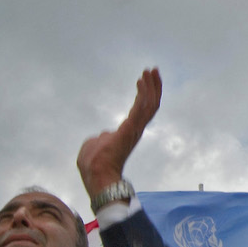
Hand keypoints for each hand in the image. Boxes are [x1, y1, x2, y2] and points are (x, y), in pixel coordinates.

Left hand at [77, 68, 161, 197]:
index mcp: (128, 132)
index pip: (141, 110)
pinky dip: (143, 94)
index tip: (143, 79)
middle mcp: (136, 130)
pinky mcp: (130, 129)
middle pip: (151, 105)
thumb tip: (103, 135)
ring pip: (149, 105)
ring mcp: (134, 130)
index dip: (145, 94)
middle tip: (153, 70)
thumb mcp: (95, 145)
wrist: (97, 176)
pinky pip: (141, 109)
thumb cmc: (94, 165)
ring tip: (151, 71)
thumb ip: (102, 137)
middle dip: (154, 87)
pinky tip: (142, 81)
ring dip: (152, 86)